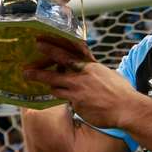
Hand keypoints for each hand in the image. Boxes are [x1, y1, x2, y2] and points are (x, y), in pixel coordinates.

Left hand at [22, 37, 142, 128]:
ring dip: (47, 84)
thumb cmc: (122, 91)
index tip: (40, 43)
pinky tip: (58, 96)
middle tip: (25, 69)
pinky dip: (62, 97)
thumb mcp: (108, 74)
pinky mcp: (77, 104)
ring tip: (32, 78)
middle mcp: (82, 76)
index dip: (52, 48)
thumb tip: (89, 69)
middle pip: (55, 71)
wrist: (126, 108)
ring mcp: (78, 90)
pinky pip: (64, 99)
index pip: (68, 54)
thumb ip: (95, 70)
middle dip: (38, 69)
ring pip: (55, 86)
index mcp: (90, 66)